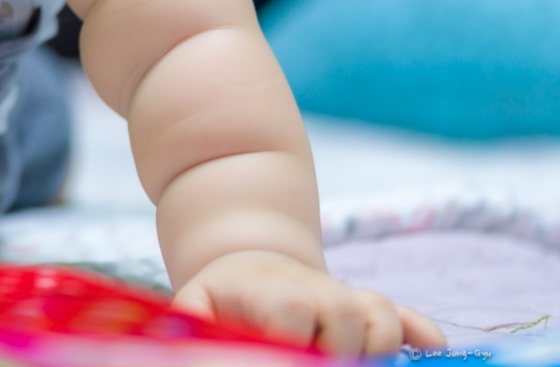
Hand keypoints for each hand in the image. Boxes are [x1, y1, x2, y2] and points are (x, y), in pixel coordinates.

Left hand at [172, 249, 444, 355]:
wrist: (246, 263)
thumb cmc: (218, 300)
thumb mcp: (195, 308)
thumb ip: (193, 329)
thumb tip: (192, 355)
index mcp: (269, 291)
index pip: (292, 310)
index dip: (293, 341)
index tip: (284, 355)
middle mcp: (313, 291)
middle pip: (343, 318)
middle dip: (337, 350)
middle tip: (316, 360)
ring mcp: (343, 298)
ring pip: (378, 317)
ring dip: (376, 346)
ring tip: (352, 361)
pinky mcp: (365, 309)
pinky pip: (403, 317)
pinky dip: (419, 332)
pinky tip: (430, 348)